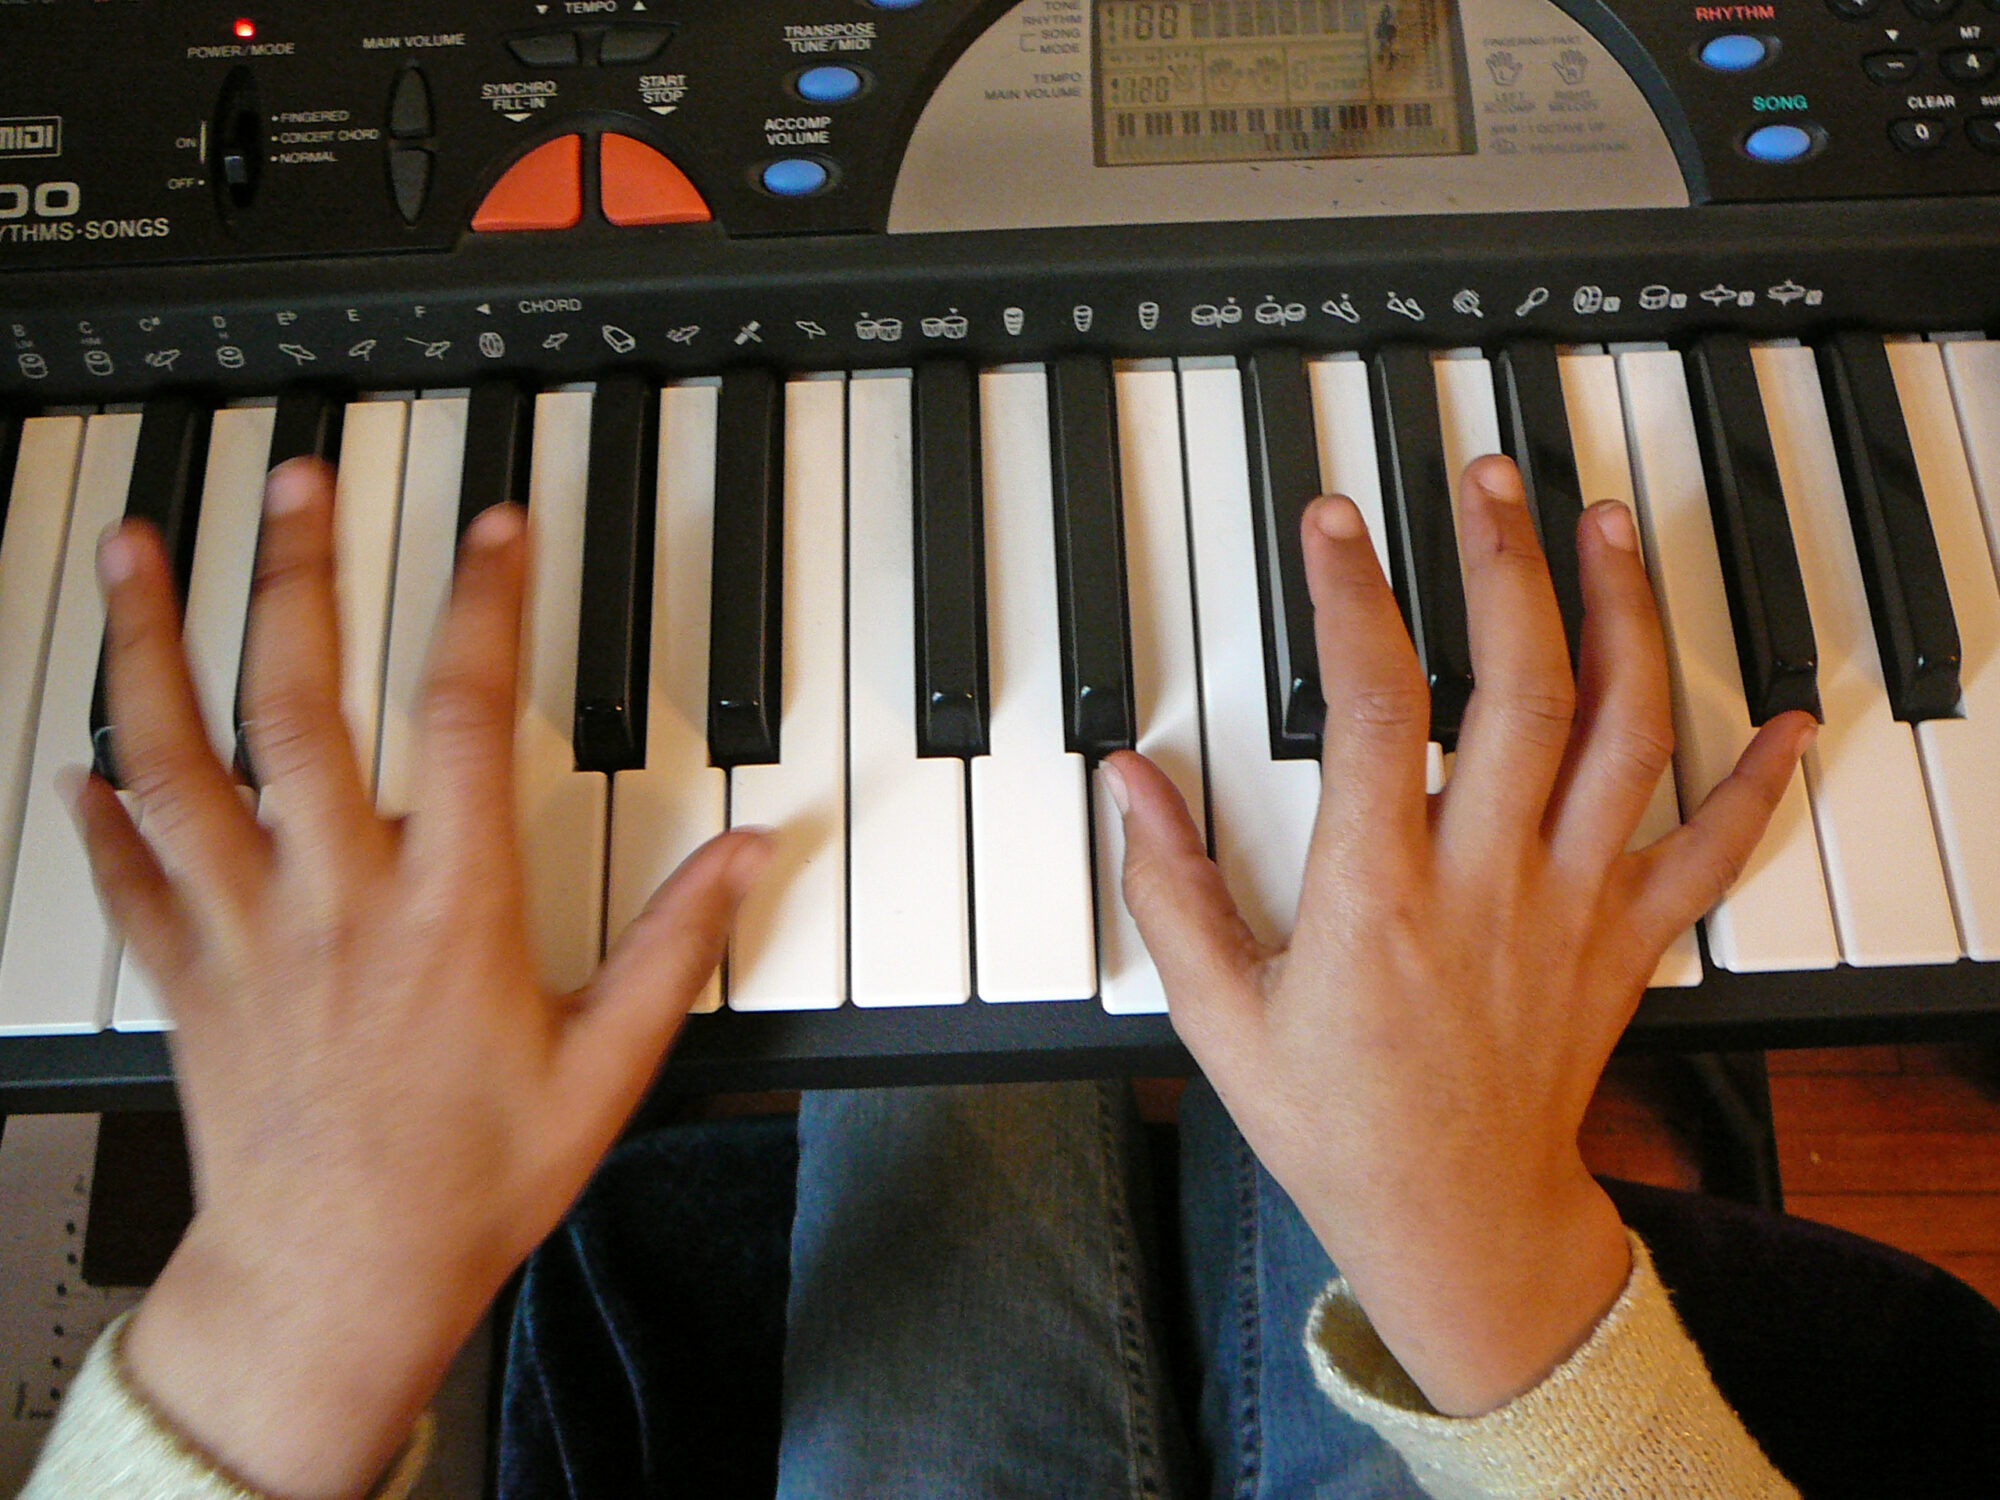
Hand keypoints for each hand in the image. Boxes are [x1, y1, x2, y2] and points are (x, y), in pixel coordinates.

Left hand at [68, 459, 768, 1499]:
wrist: (338, 1283)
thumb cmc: (468, 1183)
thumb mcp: (605, 1069)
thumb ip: (677, 945)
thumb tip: (746, 851)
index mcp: (448, 913)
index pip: (465, 718)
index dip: (483, 605)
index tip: (495, 528)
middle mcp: (335, 902)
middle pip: (296, 702)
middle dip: (294, 573)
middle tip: (294, 478)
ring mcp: (245, 935)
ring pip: (176, 762)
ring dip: (149, 646)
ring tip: (135, 553)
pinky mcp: (187, 980)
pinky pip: (124, 877)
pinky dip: (95, 809)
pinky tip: (77, 759)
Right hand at [1109, 456, 1811, 1416]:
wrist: (1454, 1224)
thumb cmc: (1337, 1125)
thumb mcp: (1218, 1018)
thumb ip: (1170, 891)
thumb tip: (1128, 782)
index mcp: (1376, 901)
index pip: (1374, 711)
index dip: (1355, 601)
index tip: (1336, 524)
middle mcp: (1487, 886)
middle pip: (1523, 691)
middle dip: (1506, 565)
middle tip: (1488, 479)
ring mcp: (1570, 909)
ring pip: (1623, 739)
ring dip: (1621, 620)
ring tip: (1605, 527)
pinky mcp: (1624, 941)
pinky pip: (1708, 851)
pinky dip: (1754, 781)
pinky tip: (1782, 716)